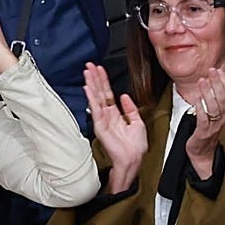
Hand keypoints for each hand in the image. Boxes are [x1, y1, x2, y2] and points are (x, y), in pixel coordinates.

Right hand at [84, 62, 145, 192]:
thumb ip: (130, 108)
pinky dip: (92, 98)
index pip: (107, 94)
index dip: (104, 81)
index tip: (100, 69)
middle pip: (99, 93)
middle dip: (95, 78)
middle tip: (90, 65)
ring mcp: (102, 120)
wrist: (133, 159)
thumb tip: (124, 96)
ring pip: (96, 98)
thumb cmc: (135, 146)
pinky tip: (89, 88)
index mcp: (115, 115)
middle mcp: (106, 116)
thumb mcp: (137, 122)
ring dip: (91, 84)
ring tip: (87, 72)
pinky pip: (95, 109)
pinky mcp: (100, 126)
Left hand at [184, 68, 224, 179]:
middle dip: (217, 83)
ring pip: (213, 107)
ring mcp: (214, 126)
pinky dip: (200, 107)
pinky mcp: (203, 132)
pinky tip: (197, 98)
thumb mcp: (218, 113)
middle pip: (223, 99)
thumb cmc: (208, 131)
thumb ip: (224, 98)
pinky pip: (203, 119)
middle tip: (212, 71)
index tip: (219, 71)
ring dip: (207, 92)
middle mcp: (223, 118)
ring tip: (202, 81)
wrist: (203, 153)